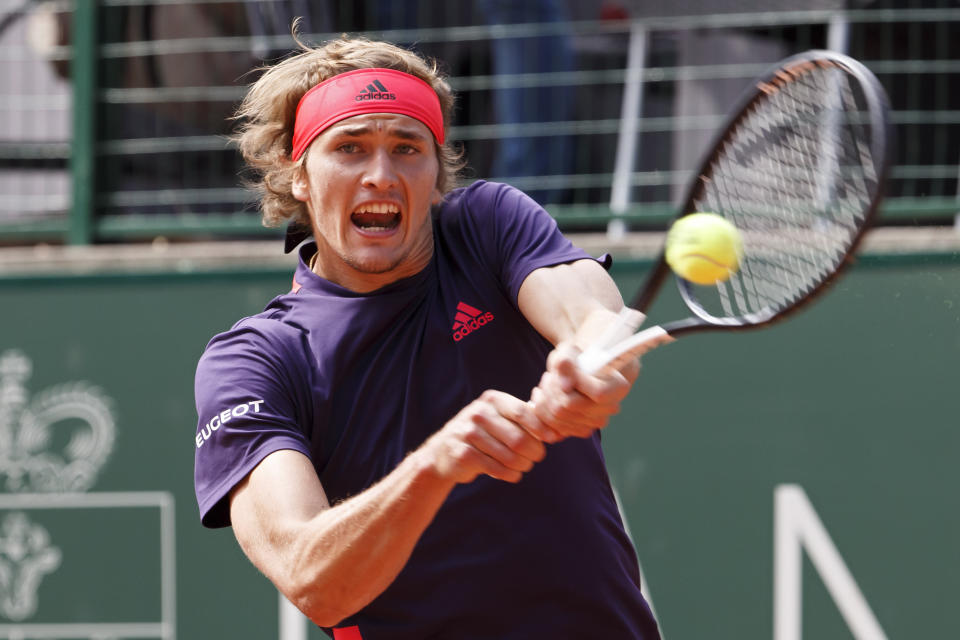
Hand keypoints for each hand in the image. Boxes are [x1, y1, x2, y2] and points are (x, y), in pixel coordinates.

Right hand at [422, 390, 553, 484]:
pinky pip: (496, 468)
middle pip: (519, 438)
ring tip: (524, 466)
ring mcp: (468, 433)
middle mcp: (479, 413)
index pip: (523, 412)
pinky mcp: (463, 453)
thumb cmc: (484, 434)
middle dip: (534, 452)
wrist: (444, 452)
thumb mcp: (501, 418)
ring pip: (509, 456)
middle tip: (537, 458)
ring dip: (522, 465)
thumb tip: (560, 430)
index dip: (541, 428)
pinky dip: (510, 474)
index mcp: (492, 400)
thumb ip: (527, 419)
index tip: (553, 439)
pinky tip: (512, 475)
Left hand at [530, 341, 639, 439]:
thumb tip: (565, 385)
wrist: (580, 370)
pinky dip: (544, 413)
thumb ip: (566, 362)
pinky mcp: (581, 430)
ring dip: (545, 400)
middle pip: (570, 407)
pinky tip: (545, 398)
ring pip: (559, 419)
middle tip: (548, 376)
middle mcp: (610, 408)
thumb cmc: (577, 358)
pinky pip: (554, 429)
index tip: (562, 369)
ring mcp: (596, 422)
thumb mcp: (569, 351)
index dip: (575, 382)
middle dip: (551, 389)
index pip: (598, 392)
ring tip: (546, 385)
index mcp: (618, 387)